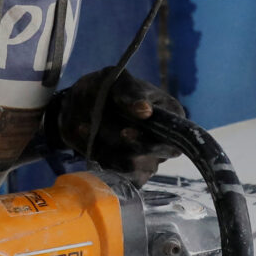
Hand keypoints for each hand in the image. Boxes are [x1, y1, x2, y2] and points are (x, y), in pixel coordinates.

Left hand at [53, 68, 188, 182]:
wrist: (82, 105)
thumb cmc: (107, 89)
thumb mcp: (117, 80)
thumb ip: (130, 92)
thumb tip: (145, 111)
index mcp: (170, 113)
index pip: (173, 135)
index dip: (150, 138)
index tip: (125, 132)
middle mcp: (164, 140)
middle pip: (153, 155)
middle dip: (123, 143)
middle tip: (101, 128)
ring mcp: (148, 159)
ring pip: (131, 166)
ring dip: (105, 148)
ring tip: (85, 126)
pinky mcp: (130, 173)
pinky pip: (118, 175)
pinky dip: (98, 158)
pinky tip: (85, 139)